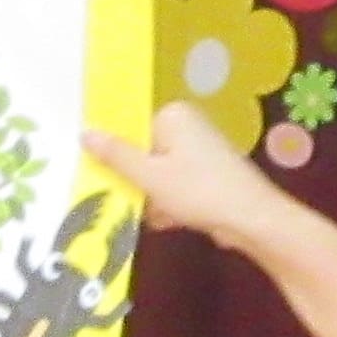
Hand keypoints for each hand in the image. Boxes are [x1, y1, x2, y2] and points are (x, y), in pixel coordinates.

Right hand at [83, 100, 290, 251]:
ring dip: (152, 198)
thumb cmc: (198, 191)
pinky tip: (171, 220)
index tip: (104, 178)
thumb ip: (115, 155)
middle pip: (143, 153)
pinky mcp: (208, 174)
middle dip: (136, 182)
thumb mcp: (149, 176)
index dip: (115, 155)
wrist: (252, 220)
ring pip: (157, 173)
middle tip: (130, 201)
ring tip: (156, 214)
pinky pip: (175, 185)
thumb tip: (84, 132)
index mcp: (173, 116)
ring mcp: (200, 150)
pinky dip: (170, 203)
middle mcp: (188, 126)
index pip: (129, 129)